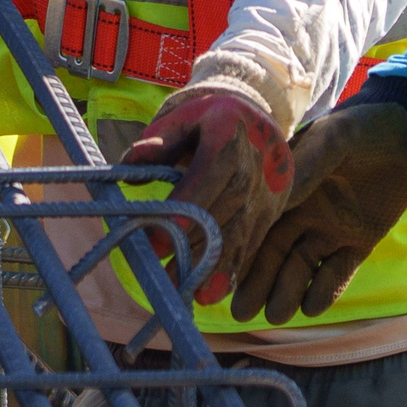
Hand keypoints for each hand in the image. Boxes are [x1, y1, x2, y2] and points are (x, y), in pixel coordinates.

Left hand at [121, 88, 291, 306]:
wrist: (252, 115)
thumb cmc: (205, 118)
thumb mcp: (181, 116)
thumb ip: (158, 139)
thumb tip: (132, 161)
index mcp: (229, 131)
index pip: (209, 174)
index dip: (184, 210)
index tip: (158, 242)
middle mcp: (256, 161)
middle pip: (227, 208)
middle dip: (196, 245)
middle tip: (165, 276)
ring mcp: (269, 187)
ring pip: (242, 230)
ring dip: (215, 264)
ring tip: (188, 292)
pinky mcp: (274, 208)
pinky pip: (254, 240)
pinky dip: (234, 266)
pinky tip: (213, 291)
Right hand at [231, 102, 406, 324]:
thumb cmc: (364, 127)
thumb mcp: (335, 138)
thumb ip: (307, 163)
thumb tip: (277, 197)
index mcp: (288, 188)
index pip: (257, 222)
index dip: (239, 247)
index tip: (220, 273)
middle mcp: (302, 213)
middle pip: (272, 254)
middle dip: (255, 283)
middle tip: (241, 311)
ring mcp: (329, 231)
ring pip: (300, 269)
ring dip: (286, 292)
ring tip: (276, 315)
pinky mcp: (358, 244)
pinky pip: (337, 274)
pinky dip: (325, 291)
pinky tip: (312, 306)